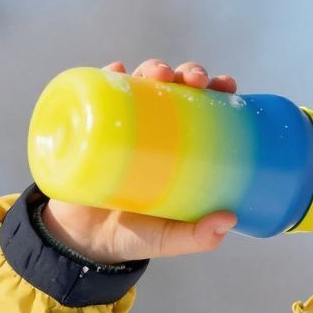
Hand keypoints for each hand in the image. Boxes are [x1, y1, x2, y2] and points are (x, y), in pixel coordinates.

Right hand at [39, 59, 241, 261]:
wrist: (84, 243)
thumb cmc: (136, 234)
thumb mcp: (171, 238)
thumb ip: (198, 236)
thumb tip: (228, 220)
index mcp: (183, 148)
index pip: (205, 110)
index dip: (217, 90)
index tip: (227, 85)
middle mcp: (156, 131)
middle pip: (177, 90)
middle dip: (189, 74)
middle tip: (193, 80)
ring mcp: (123, 128)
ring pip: (141, 85)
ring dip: (153, 69)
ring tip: (158, 74)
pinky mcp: (91, 130)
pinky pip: (97, 95)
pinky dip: (106, 77)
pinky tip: (116, 70)